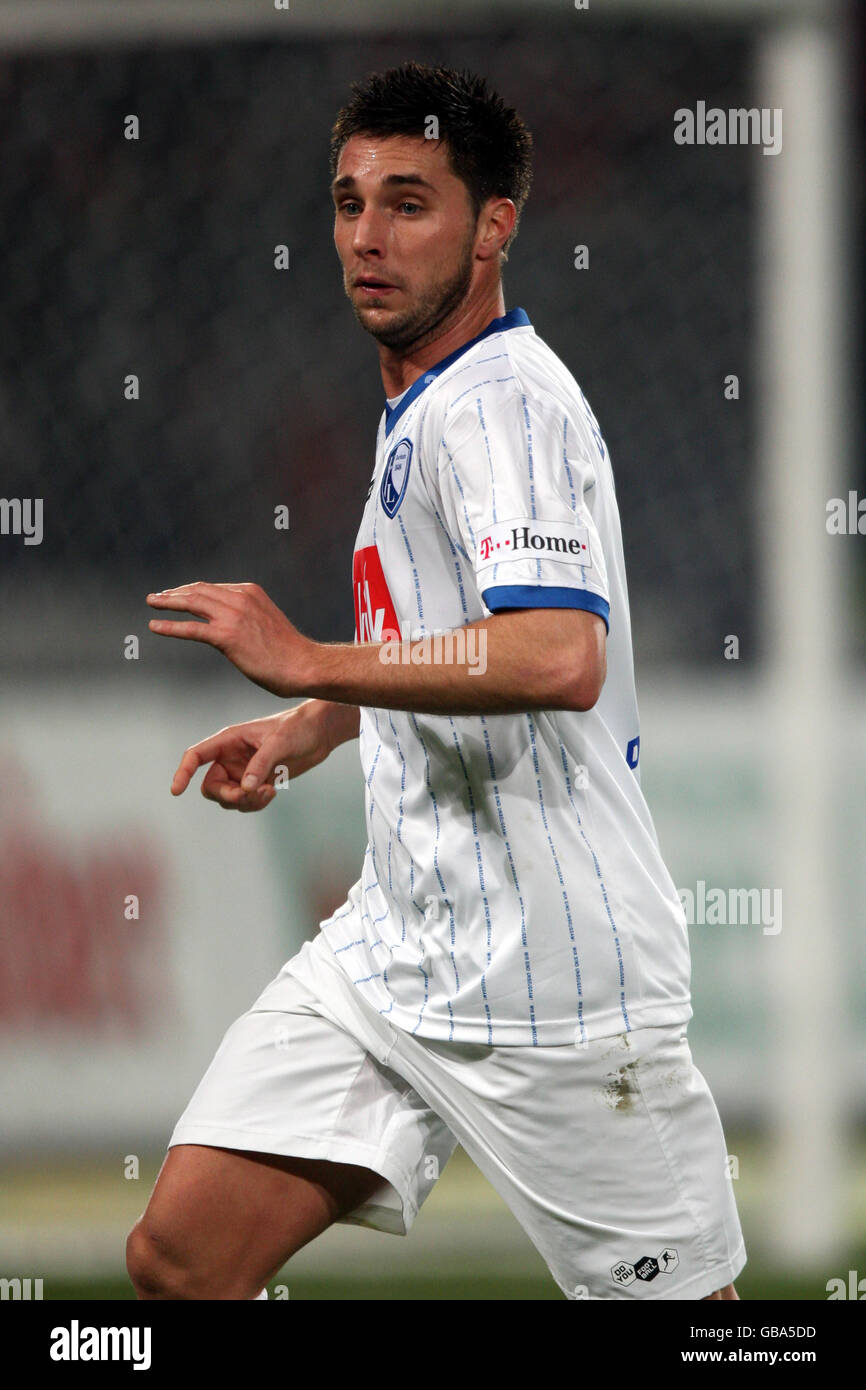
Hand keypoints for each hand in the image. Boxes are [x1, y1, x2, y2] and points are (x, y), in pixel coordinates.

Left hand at [146, 582, 313, 695]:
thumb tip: (234, 627)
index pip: (213, 588)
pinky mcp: (226, 636)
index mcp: (250, 592)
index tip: (178, 594)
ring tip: (151, 603)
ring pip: (191, 603)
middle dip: (175, 592)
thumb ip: (248, 617)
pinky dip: (170, 626)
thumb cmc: (289, 651)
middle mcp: (240, 598)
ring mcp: (232, 615)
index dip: (191, 590)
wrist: (303, 664)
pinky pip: (191, 629)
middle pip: (198, 590)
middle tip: (158, 597)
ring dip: (167, 602)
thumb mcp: (267, 621)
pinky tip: (155, 626)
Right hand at [170, 705, 331, 811]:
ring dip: (245, 802)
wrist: (319, 733)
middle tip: (248, 796)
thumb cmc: (297, 728)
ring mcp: (242, 771)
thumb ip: (260, 765)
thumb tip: (245, 789)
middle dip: (228, 796)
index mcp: (228, 740)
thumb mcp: (279, 743)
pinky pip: (245, 801)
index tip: (176, 791)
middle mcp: (231, 757)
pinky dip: (255, 803)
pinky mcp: (256, 782)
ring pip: (228, 798)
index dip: (183, 772)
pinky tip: (272, 792)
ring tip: (269, 792)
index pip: (196, 756)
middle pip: (211, 787)